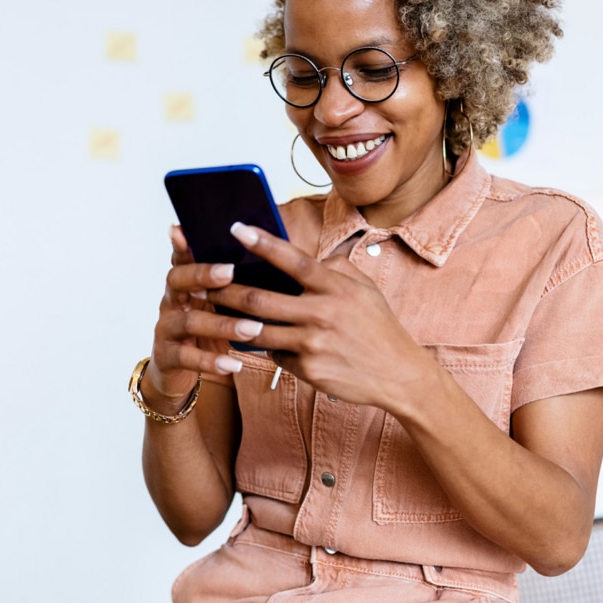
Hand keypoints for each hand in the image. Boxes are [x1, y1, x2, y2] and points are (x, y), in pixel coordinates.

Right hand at [145, 226, 263, 404]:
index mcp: (185, 282)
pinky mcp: (167, 356)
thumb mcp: (218, 303)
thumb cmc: (208, 328)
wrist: (178, 370)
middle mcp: (171, 300)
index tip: (185, 229)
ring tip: (254, 328)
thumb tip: (271, 259)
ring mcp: (166, 328)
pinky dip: (212, 360)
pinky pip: (187, 357)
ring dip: (223, 324)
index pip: (183, 257)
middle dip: (204, 274)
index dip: (183, 244)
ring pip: (190, 321)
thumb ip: (235, 283)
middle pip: (178, 280)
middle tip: (230, 271)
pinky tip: (234, 364)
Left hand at [207, 223, 437, 411]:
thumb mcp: (364, 289)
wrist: (399, 374)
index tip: (236, 228)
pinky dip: (269, 349)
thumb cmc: (378, 326)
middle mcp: (322, 313)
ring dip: (233, 322)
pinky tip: (265, 345)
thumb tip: (304, 257)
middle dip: (227, 291)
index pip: (293, 260)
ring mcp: (314, 344)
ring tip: (214, 312)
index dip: (262, 243)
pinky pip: (277, 356)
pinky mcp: (309, 369)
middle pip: (261, 300)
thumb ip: (334, 268)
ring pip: (259, 331)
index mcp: (335, 287)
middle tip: (203, 282)